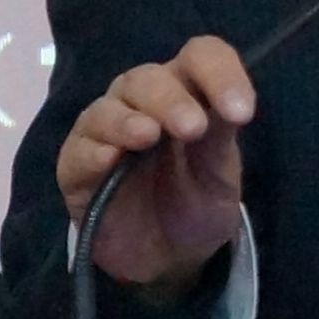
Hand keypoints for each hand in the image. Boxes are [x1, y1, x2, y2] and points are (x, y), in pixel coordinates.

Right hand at [55, 36, 255, 297]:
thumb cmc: (196, 204)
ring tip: (149, 136)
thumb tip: (233, 106)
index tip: (241, 112)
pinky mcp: (77, 166)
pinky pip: (80, 149)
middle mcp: (141, 102)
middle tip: (195, 129)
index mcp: (185, 92)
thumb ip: (221, 139)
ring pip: (108, 106)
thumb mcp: (219, 175)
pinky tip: (110, 158)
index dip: (219, 73)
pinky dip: (95, 148)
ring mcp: (105, 131)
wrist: (168, 261)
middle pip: (148, 77)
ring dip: (129, 119)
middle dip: (171, 99)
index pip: (199, 57)